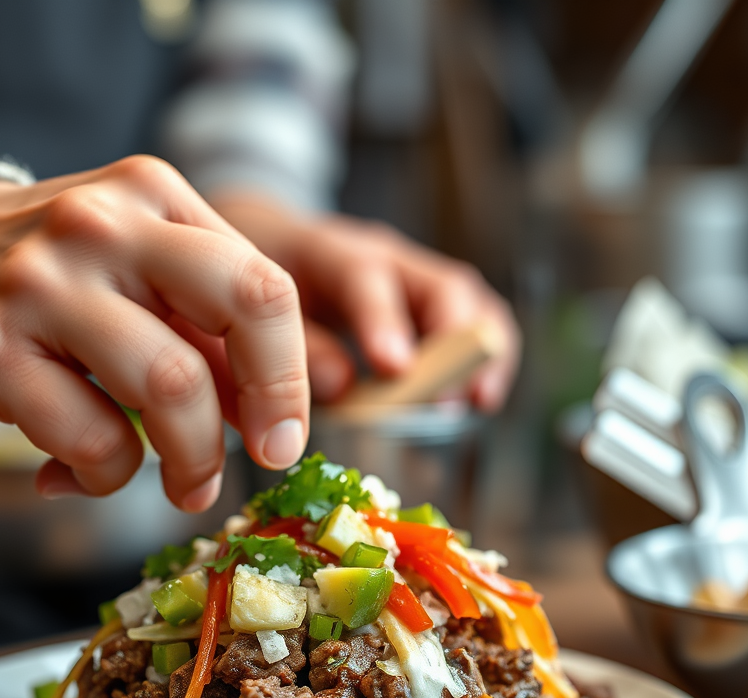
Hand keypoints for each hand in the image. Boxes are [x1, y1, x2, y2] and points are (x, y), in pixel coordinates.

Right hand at [0, 157, 309, 510]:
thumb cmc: (50, 283)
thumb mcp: (135, 278)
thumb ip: (205, 333)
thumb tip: (270, 417)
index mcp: (153, 195)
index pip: (266, 284)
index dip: (290, 374)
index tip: (284, 438)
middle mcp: (103, 225)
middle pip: (242, 306)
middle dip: (271, 400)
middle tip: (263, 459)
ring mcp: (41, 283)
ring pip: (171, 384)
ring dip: (191, 459)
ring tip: (183, 486)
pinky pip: (93, 438)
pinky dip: (109, 475)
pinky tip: (91, 471)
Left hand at [210, 194, 519, 409]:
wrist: (273, 247)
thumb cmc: (265, 286)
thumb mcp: (261, 308)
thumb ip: (299, 346)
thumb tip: (340, 386)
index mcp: (332, 253)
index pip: (364, 278)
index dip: (383, 321)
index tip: (394, 367)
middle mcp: (387, 259)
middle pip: (441, 286)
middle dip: (451, 343)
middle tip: (447, 398)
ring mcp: (416, 278)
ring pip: (469, 302)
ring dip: (480, 353)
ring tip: (479, 400)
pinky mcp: (433, 303)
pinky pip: (475, 322)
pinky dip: (485, 358)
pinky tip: (481, 398)